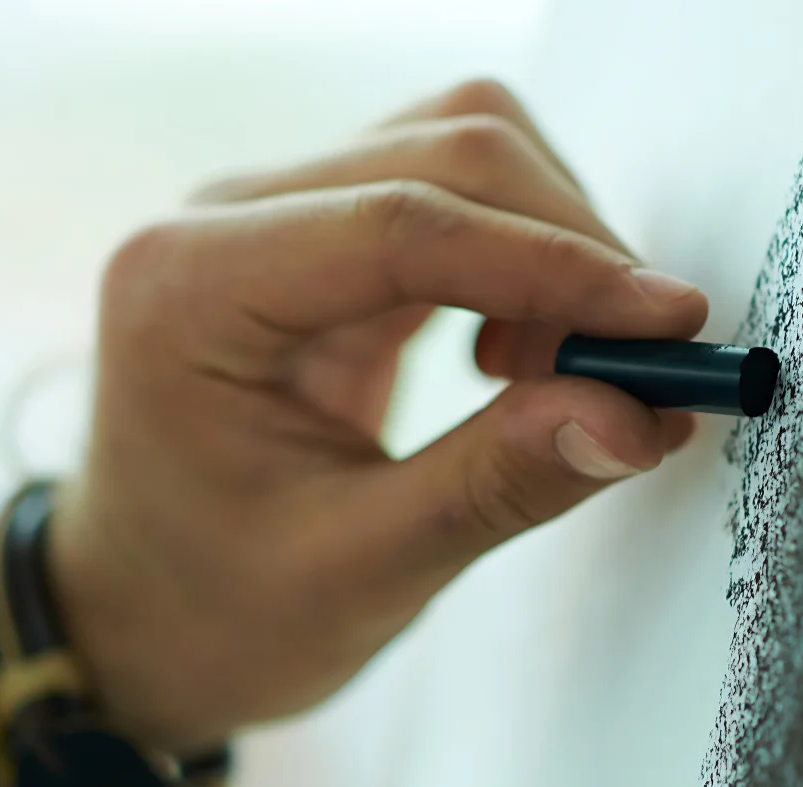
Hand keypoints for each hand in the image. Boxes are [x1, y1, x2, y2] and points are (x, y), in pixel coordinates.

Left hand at [47, 80, 707, 750]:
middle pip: (443, 153)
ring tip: (552, 378)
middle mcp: (222, 221)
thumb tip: (637, 417)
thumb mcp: (356, 573)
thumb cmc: (211, 609)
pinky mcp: (318, 238)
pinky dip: (520, 261)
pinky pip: (449, 198)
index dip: (554, 266)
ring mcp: (271, 218)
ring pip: (458, 150)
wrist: (134, 621)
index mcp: (191, 289)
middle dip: (568, 248)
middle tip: (644, 370)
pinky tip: (515, 361)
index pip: (400, 225)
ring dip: (548, 245)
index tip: (668, 325)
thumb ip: (494, 486)